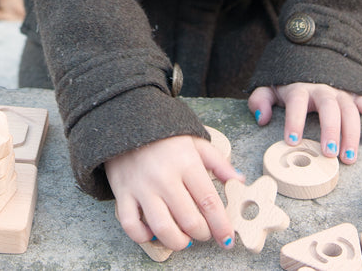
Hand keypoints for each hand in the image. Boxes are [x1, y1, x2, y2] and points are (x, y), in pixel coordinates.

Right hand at [104, 133, 242, 251]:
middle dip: (202, 234)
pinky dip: (143, 236)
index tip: (227, 239)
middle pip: (189, 220)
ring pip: (162, 228)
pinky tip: (153, 233)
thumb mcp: (195, 142)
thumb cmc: (165, 136)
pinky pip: (130, 225)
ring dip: (178, 242)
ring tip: (183, 239)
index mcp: (186, 163)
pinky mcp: (123, 193)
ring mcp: (141, 187)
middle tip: (203, 232)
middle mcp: (164, 178)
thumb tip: (239, 180)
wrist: (126, 119)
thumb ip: (219, 162)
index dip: (221, 225)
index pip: (209, 202)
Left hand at [248, 82, 361, 164]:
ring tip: (349, 157)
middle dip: (330, 130)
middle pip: (329, 107)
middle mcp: (323, 89)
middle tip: (329, 153)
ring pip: (350, 110)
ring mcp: (342, 92)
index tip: (292, 141)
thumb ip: (260, 101)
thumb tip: (262, 119)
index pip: (296, 102)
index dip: (294, 121)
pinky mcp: (356, 95)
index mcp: (299, 88)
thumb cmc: (290, 84)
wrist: (312, 59)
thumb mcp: (270, 89)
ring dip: (352, 134)